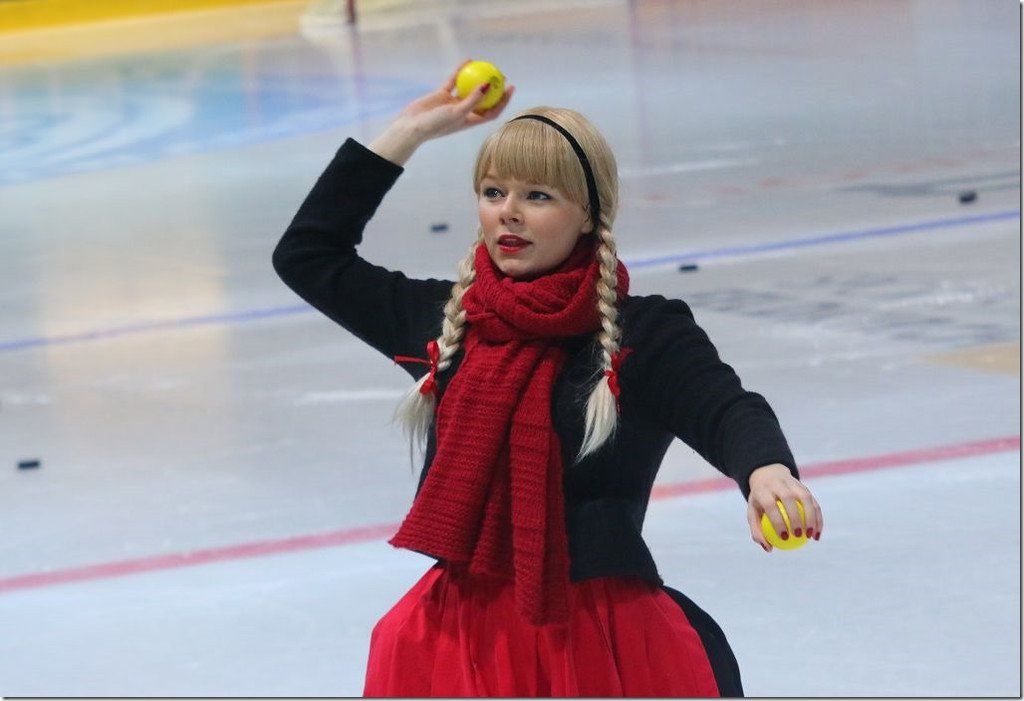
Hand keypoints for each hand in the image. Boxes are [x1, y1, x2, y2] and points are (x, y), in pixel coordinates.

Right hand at [393, 59, 516, 141]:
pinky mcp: (442, 95)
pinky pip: (454, 80)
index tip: (510, 88)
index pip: (492, 111)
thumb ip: (473, 99)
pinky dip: (460, 71)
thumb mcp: (457, 112)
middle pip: (483, 99)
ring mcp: (453, 103)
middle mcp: (464, 112)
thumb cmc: (436, 125)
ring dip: (478, 78)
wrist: (412, 126)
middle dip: (494, 89)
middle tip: (501, 75)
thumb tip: (488, 85)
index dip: (503, 101)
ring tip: (487, 65)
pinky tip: (467, 60)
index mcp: (470, 121)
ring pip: (469, 88)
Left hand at [745, 463, 822, 552]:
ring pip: (805, 498)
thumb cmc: (760, 502)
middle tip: (798, 536)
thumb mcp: (753, 514)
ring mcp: (792, 482)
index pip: (771, 505)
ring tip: (811, 536)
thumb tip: (769, 549)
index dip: (778, 521)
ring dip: (811, 517)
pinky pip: (813, 502)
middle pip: (789, 498)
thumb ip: (757, 531)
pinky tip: (816, 534)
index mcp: (763, 489)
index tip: (784, 538)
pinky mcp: (804, 486)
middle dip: (795, 518)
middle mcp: (778, 483)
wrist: (768, 477)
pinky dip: (817, 518)